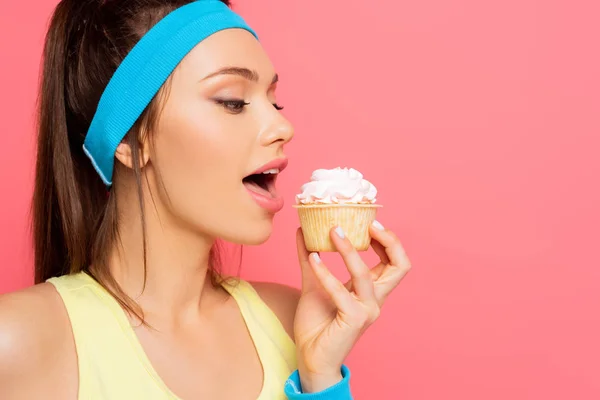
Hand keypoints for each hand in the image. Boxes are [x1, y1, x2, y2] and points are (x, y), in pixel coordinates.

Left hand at [293, 221, 411, 392]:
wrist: (309, 356)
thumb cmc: (317, 324)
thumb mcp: (313, 284)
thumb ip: (310, 259)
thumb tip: (302, 231)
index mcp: (371, 291)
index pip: (394, 262)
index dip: (388, 240)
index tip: (370, 223)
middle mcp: (375, 300)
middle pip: (400, 267)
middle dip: (390, 241)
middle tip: (369, 224)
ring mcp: (366, 311)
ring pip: (366, 275)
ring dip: (349, 251)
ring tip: (332, 231)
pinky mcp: (353, 320)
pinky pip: (340, 291)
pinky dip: (326, 272)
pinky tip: (313, 258)